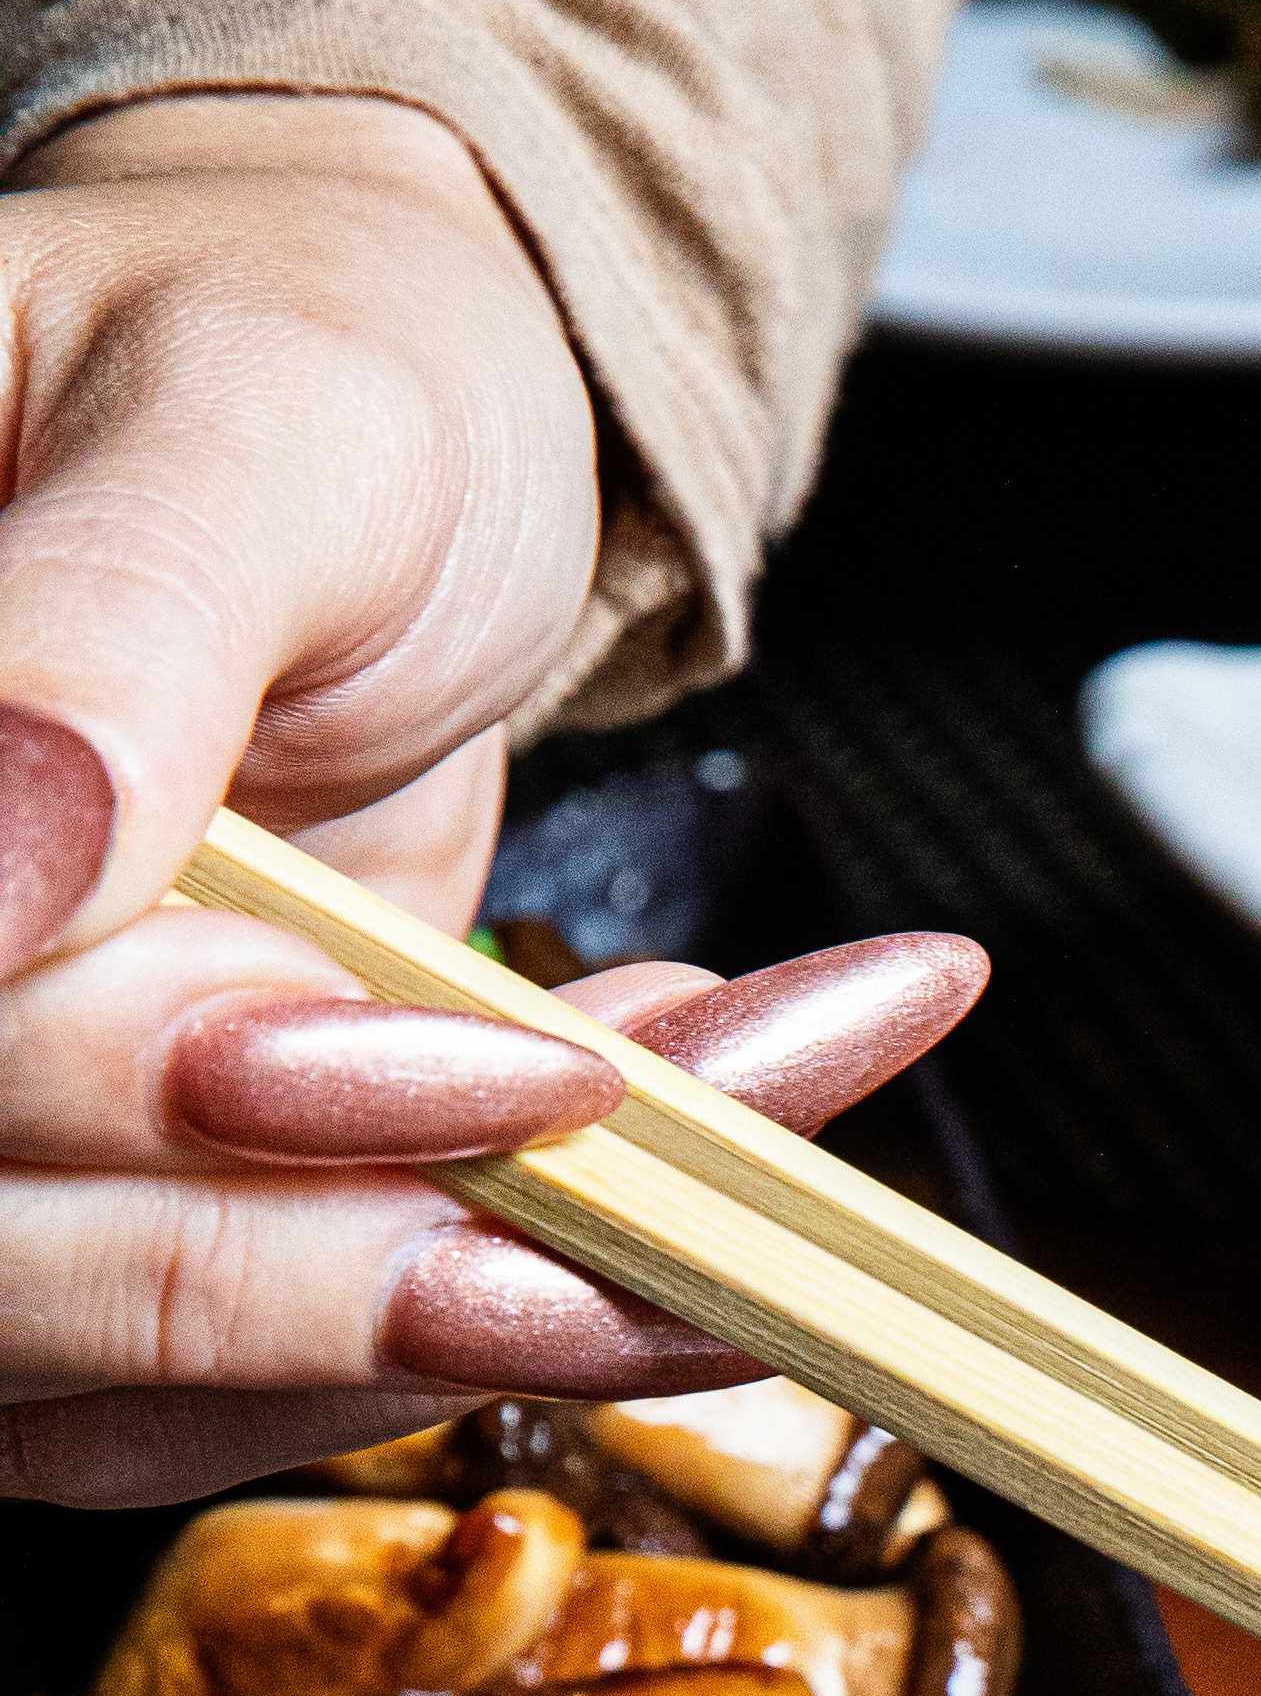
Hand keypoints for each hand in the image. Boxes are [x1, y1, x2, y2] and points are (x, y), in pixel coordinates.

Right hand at [0, 94, 974, 1505]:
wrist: (405, 403)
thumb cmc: (317, 334)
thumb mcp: (261, 426)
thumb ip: (105, 645)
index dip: (173, 1083)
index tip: (506, 1069)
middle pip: (25, 1247)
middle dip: (393, 1232)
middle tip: (686, 1116)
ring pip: (151, 1361)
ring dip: (492, 1293)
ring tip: (752, 1141)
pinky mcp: (129, 1194)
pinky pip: (280, 1354)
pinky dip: (510, 1289)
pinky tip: (685, 1139)